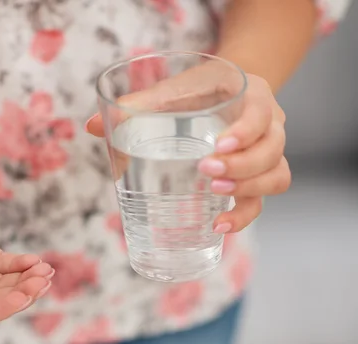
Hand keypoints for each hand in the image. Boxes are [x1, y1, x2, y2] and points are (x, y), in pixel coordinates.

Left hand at [87, 66, 290, 233]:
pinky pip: (263, 199)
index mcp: (251, 95)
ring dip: (248, 193)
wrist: (222, 92)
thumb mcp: (171, 92)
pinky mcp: (257, 175)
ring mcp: (267, 151)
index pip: (261, 113)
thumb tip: (91, 126)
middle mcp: (269, 124)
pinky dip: (244, 215)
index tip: (216, 148)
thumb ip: (136, 106)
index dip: (244, 133)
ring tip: (215, 205)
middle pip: (272, 151)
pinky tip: (218, 227)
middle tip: (206, 174)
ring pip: (276, 176)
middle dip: (242, 168)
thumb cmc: (194, 93)